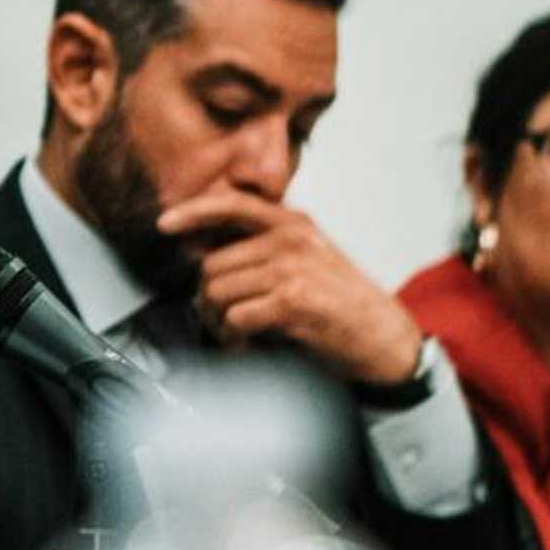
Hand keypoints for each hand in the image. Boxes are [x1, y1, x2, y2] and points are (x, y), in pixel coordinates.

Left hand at [156, 190, 424, 385]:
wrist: (384, 337)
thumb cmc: (342, 302)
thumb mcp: (309, 257)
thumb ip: (265, 249)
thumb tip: (208, 255)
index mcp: (293, 223)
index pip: (232, 204)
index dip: (193, 212)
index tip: (164, 224)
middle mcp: (290, 239)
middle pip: (213, 262)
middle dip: (208, 296)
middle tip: (219, 318)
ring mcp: (291, 268)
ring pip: (218, 291)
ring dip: (218, 320)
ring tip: (236, 333)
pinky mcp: (292, 301)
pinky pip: (235, 317)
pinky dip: (234, 338)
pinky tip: (248, 345)